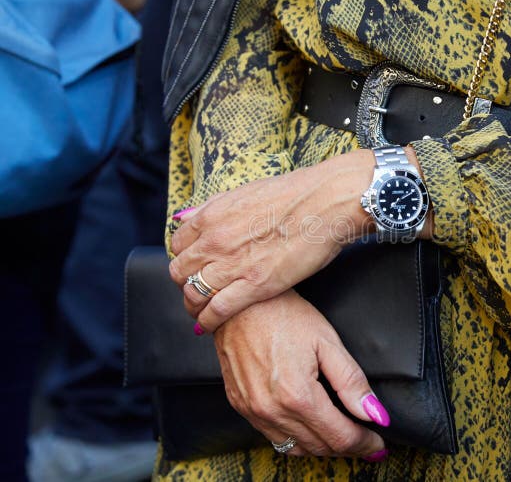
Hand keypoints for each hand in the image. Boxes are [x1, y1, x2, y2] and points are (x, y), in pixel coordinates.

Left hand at [169, 150, 375, 331]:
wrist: (325, 202)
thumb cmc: (292, 194)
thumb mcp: (243, 193)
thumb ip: (211, 207)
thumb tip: (184, 217)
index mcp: (211, 216)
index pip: (177, 245)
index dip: (184, 258)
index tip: (194, 265)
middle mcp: (215, 241)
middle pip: (180, 272)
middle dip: (185, 282)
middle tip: (197, 289)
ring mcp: (233, 264)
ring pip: (194, 294)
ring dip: (194, 305)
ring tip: (200, 312)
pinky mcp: (255, 285)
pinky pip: (217, 310)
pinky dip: (208, 321)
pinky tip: (209, 326)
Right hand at [214, 290, 388, 459]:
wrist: (238, 303)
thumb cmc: (282, 314)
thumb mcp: (327, 342)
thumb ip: (352, 382)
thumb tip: (374, 413)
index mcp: (297, 395)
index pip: (340, 437)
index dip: (364, 443)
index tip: (377, 442)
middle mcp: (272, 410)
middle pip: (320, 447)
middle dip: (347, 445)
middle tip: (365, 438)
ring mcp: (253, 411)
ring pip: (296, 448)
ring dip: (322, 446)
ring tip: (342, 433)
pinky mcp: (241, 406)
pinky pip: (273, 436)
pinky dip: (297, 438)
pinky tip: (310, 425)